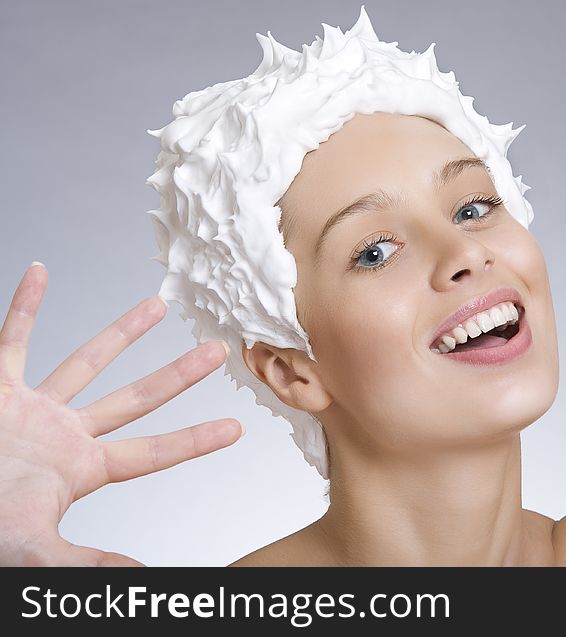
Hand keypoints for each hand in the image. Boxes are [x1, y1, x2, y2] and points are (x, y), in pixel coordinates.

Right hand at [0, 262, 243, 565]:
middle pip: (135, 398)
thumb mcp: (36, 549)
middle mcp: (65, 433)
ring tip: (157, 306)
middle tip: (216, 352)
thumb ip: (87, 563)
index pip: (153, 452)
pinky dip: (22, 305)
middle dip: (177, 375)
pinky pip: (11, 339)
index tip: (235, 428)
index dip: (194, 440)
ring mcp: (31, 408)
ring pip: (85, 361)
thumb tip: (141, 575)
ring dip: (120, 333)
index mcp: (81, 469)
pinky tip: (38, 273)